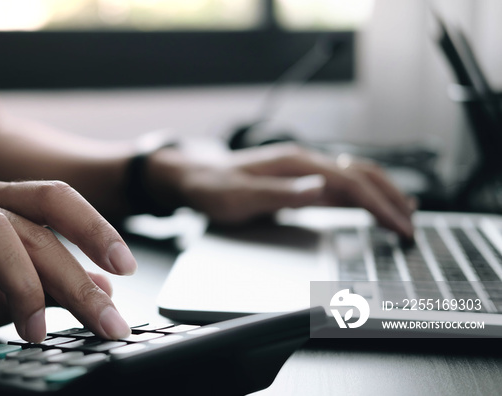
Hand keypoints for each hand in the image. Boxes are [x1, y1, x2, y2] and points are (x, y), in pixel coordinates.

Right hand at [0, 181, 134, 347]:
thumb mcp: (9, 292)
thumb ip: (55, 285)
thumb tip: (106, 289)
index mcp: (5, 203)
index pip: (59, 199)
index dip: (96, 229)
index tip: (126, 267)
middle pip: (37, 229)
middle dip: (76, 279)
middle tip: (103, 320)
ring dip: (22, 287)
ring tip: (33, 331)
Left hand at [148, 143, 414, 236]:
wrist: (193, 178)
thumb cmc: (213, 188)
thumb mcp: (241, 195)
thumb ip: (280, 193)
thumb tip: (319, 187)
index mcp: (295, 163)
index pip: (350, 182)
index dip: (379, 205)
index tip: (400, 226)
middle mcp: (305, 163)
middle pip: (362, 175)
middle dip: (391, 199)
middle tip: (413, 226)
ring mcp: (303, 171)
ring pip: (355, 178)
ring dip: (383, 195)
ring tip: (407, 215)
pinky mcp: (299, 182)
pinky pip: (340, 187)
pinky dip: (364, 196)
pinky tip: (376, 204)